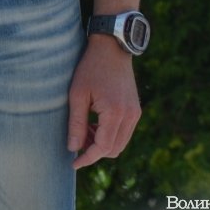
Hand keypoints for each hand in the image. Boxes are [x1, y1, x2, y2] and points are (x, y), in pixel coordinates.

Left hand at [67, 36, 141, 168]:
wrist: (112, 47)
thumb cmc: (91, 67)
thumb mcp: (77, 94)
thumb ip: (76, 123)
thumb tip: (73, 148)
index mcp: (115, 113)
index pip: (103, 148)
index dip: (87, 158)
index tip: (73, 162)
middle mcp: (130, 116)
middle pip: (114, 150)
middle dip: (94, 150)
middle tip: (77, 139)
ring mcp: (135, 113)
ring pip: (120, 143)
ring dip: (102, 143)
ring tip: (84, 128)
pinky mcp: (135, 109)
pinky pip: (124, 132)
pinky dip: (109, 134)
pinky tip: (95, 122)